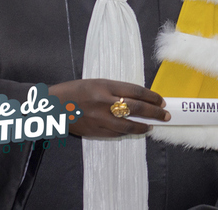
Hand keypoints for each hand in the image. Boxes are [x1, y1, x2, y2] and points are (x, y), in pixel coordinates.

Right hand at [49, 79, 168, 137]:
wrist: (53, 105)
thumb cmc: (75, 91)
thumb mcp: (97, 83)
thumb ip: (117, 90)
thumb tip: (139, 98)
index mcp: (105, 86)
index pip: (136, 91)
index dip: (151, 97)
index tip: (161, 101)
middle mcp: (104, 102)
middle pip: (135, 107)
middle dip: (154, 112)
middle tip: (165, 115)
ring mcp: (99, 118)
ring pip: (128, 124)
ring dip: (143, 126)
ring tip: (152, 126)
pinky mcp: (94, 131)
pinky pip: (115, 133)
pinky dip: (127, 132)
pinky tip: (134, 130)